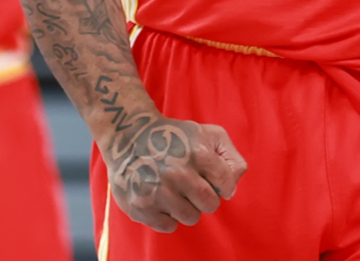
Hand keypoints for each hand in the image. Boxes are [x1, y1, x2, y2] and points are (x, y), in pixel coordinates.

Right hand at [105, 115, 246, 232]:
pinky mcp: (142, 207)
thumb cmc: (175, 136)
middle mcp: (178, 173)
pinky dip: (168, 215)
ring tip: (175, 190)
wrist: (128, 135)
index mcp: (198, 154)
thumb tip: (232, 188)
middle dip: (206, 198)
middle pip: (210, 205)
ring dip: (187, 207)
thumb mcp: (208, 134)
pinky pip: (169, 226)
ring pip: (191, 218)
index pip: (226, 185)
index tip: (211, 180)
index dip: (223, 184)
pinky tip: (161, 198)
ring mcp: (158, 192)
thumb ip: (231, 158)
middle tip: (193, 187)